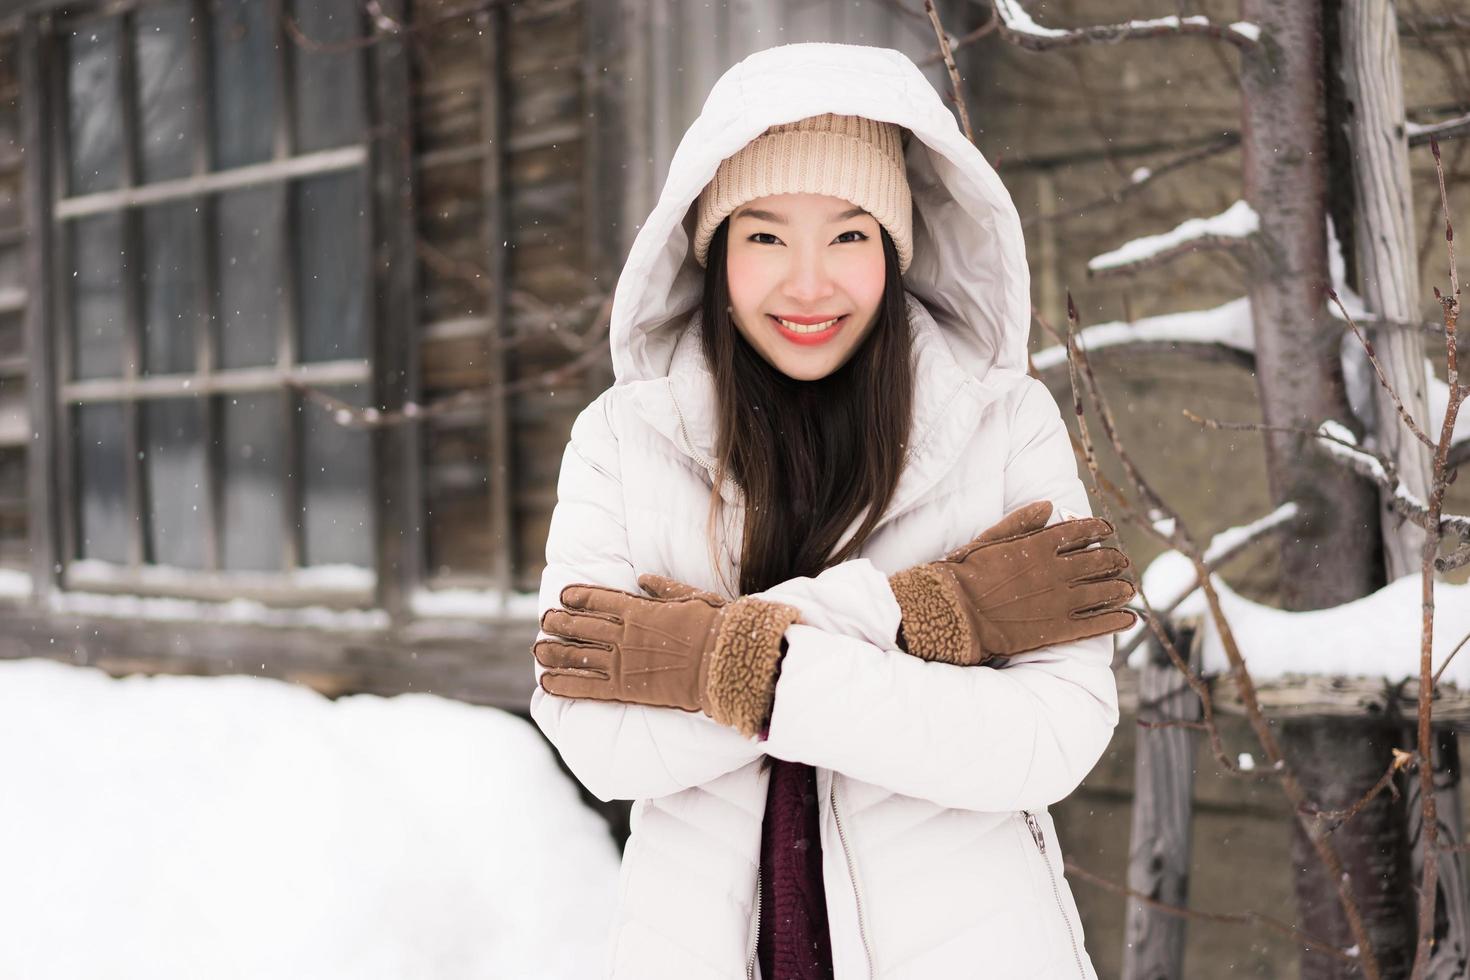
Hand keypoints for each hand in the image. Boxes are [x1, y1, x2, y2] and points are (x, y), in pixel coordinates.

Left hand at [533, 580, 799, 737]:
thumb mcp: (691, 596)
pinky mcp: (627, 688)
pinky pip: (589, 687)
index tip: (562, 596)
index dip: (578, 597)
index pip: (600, 599)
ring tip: (538, 651)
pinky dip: (565, 685)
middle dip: (560, 624)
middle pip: (583, 626)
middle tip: (543, 623)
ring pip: (579, 655)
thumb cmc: (715, 628)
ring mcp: (624, 662)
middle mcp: (626, 634)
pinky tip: (546, 684)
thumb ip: (663, 588)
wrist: (725, 662)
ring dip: (555, 653)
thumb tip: (643, 579)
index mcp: (640, 610)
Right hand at [889, 500, 1135, 665]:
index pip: (1080, 531)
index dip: (1098, 529)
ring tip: (1128, 589)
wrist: (956, 612)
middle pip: (1098, 561)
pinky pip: (1097, 624)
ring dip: (1119, 588)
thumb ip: (1020, 521)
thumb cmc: (965, 574)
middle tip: (1122, 562)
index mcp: (1040, 545)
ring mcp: (1061, 600)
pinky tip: (1129, 619)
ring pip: (1103, 591)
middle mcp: (1057, 570)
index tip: (1108, 530)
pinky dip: (1116, 621)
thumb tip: (1047, 505)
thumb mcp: (989, 538)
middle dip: (1114, 560)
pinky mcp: (1059, 629)